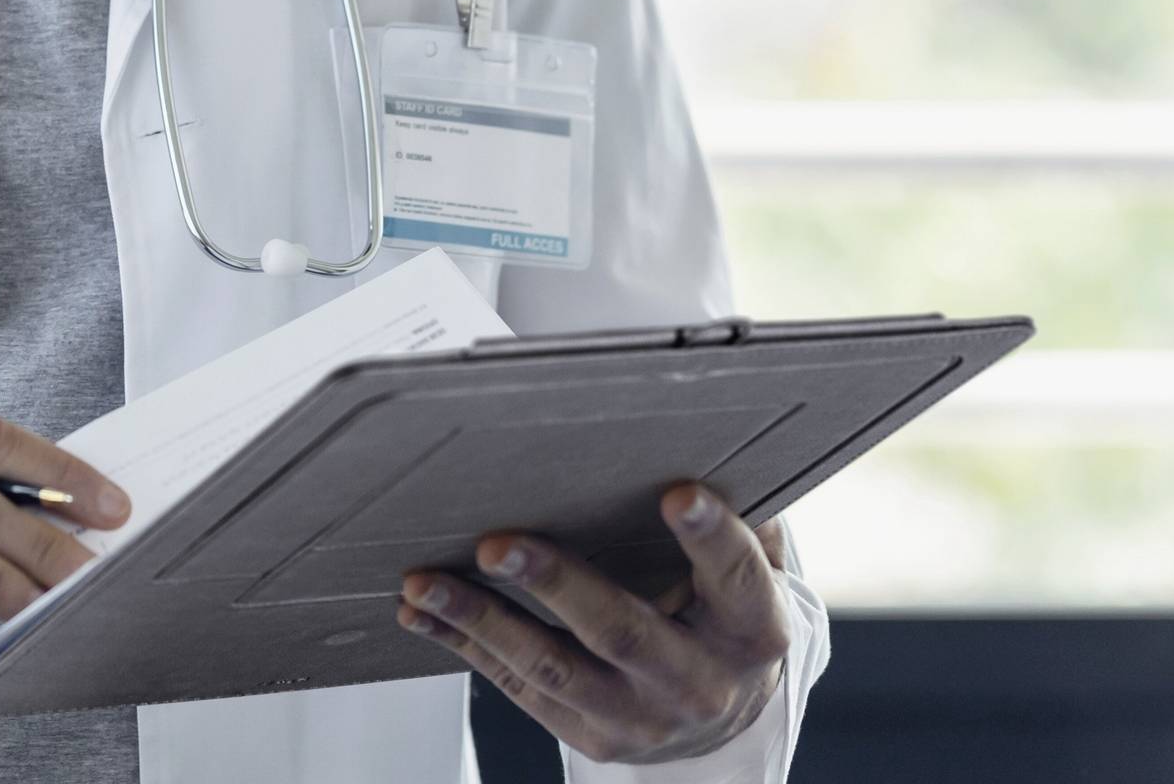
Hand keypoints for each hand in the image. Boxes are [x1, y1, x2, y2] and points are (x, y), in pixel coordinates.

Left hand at [395, 485, 791, 765]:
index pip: (736, 578)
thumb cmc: (722, 614)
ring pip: (553, 669)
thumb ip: (740, 514)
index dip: (711, 538)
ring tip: (426, 582)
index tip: (678, 493)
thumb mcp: (750, 568)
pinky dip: (466, 646)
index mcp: (750, 630)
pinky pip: (519, 689)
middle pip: (622, 632)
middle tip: (497, 543)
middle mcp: (699, 683)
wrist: (720, 714)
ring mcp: (642, 717)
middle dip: (555, 585)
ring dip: (480, 621)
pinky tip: (423, 612)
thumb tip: (707, 436)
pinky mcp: (593, 736)